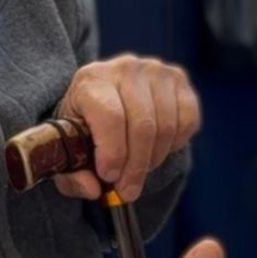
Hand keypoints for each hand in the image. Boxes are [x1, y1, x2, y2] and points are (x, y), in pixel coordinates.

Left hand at [55, 55, 199, 201]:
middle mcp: (125, 68)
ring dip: (154, 158)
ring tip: (138, 169)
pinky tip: (157, 148)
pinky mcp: (179, 79)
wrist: (106, 98)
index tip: (110, 177)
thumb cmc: (84, 127)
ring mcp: (156, 71)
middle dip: (136, 167)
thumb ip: (72, 175)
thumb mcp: (69, 150)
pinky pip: (188, 120)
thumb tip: (94, 190)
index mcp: (92, 79)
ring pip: (166, 127)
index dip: (113, 153)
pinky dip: (175, 144)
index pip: (111, 116)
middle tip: (128, 189)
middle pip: (142, 126)